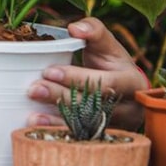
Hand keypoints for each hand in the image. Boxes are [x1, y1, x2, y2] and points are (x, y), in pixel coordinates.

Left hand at [25, 17, 148, 130]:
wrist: (125, 92)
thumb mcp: (108, 45)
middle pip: (94, 106)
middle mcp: (130, 108)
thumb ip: (94, 31)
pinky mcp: (105, 138)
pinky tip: (39, 127)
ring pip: (86, 126)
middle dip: (61, 97)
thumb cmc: (113, 64)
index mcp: (133, 83)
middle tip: (34, 89)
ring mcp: (119, 127)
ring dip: (57, 120)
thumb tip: (75, 28)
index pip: (105, 82)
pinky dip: (58, 132)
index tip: (50, 71)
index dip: (77, 77)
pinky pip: (80, 137)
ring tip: (32, 115)